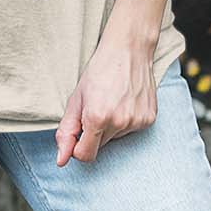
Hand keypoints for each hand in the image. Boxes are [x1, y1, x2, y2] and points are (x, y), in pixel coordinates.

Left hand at [54, 40, 157, 165]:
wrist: (129, 50)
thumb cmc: (99, 72)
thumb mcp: (76, 100)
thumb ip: (66, 132)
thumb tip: (61, 160)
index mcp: (97, 118)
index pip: (85, 155)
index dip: (78, 147)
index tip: (79, 132)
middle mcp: (119, 123)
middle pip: (100, 146)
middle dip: (94, 133)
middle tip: (97, 108)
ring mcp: (137, 121)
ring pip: (116, 138)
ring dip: (111, 126)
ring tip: (112, 102)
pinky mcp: (149, 119)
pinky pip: (131, 130)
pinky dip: (126, 120)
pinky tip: (126, 102)